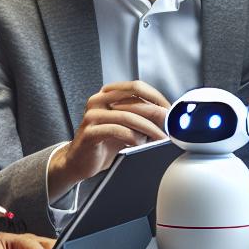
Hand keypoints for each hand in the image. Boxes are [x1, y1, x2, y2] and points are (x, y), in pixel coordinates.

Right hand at [50, 81, 169, 191]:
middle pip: (134, 99)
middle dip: (156, 113)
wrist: (79, 162)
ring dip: (148, 128)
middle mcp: (98, 100)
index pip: (137, 87)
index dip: (156, 97)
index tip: (170, 111)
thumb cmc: (103, 143)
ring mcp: (92, 115)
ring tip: (158, 138)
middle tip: (169, 126)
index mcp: (107, 94)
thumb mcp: (126, 126)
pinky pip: (117, 130)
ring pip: (128, 115)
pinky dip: (133, 137)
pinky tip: (139, 144)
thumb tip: (166, 116)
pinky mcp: (89, 132)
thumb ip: (141, 117)